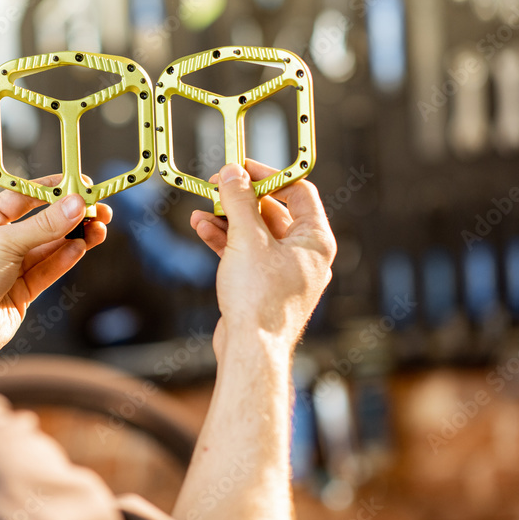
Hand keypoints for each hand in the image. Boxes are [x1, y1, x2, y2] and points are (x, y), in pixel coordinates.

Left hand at [0, 175, 110, 370]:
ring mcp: (8, 270)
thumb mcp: (4, 242)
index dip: (50, 190)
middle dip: (68, 217)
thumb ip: (43, 225)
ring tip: (98, 228)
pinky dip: (64, 258)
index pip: (21, 198)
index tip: (77, 184)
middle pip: (39, 224)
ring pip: (48, 248)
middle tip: (96, 209)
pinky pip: (47, 271)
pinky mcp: (20, 293)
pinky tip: (81, 247)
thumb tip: (73, 206)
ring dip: (73, 238)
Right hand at [189, 160, 335, 352]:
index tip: (241, 168)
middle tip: (217, 187)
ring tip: (202, 210)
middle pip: (273, 211)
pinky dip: (225, 240)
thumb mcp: (247, 240)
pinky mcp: (263, 285)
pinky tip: (202, 229)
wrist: (251, 350)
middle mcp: (305, 254)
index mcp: (316, 240)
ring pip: (256, 233)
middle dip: (241, 199)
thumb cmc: (260, 300)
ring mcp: (284, 271)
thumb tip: (233, 174)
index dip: (269, 175)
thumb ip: (239, 202)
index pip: (298, 192)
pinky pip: (246, 253)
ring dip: (228, 218)